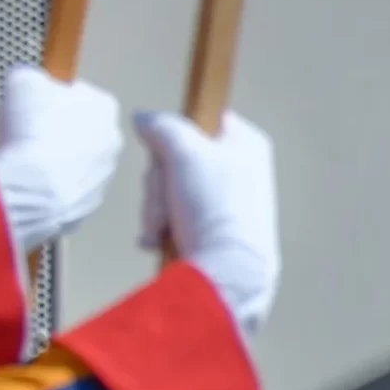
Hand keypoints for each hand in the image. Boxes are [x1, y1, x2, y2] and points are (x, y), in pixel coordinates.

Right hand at [0, 65, 123, 253]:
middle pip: (79, 126)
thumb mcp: (21, 80)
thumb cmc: (31, 132)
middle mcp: (112, 141)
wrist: (29, 188)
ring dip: (52, 158)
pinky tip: (26, 181)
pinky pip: (63, 188)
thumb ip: (29, 74)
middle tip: (25, 131)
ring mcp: (102, 176)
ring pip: (74, 160)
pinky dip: (48, 185)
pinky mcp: (86, 206)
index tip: (31, 102)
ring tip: (22, 158)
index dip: (49, 95)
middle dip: (54, 128)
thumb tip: (26, 78)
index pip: (77, 91)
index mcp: (104, 106)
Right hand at [135, 110, 280, 337]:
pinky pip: (172, 215)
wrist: (226, 272)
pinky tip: (162, 240)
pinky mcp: (210, 228)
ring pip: (169, 188)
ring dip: (156, 208)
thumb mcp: (185, 152)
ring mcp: (223, 201)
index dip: (175, 132)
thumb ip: (162, 126)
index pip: (202, 118)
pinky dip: (161, 227)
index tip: (165, 149)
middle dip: (159, 182)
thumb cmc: (215, 208)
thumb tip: (144, 118)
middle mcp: (237, 170)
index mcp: (246, 145)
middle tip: (166, 198)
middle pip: (176, 156)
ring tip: (164, 228)